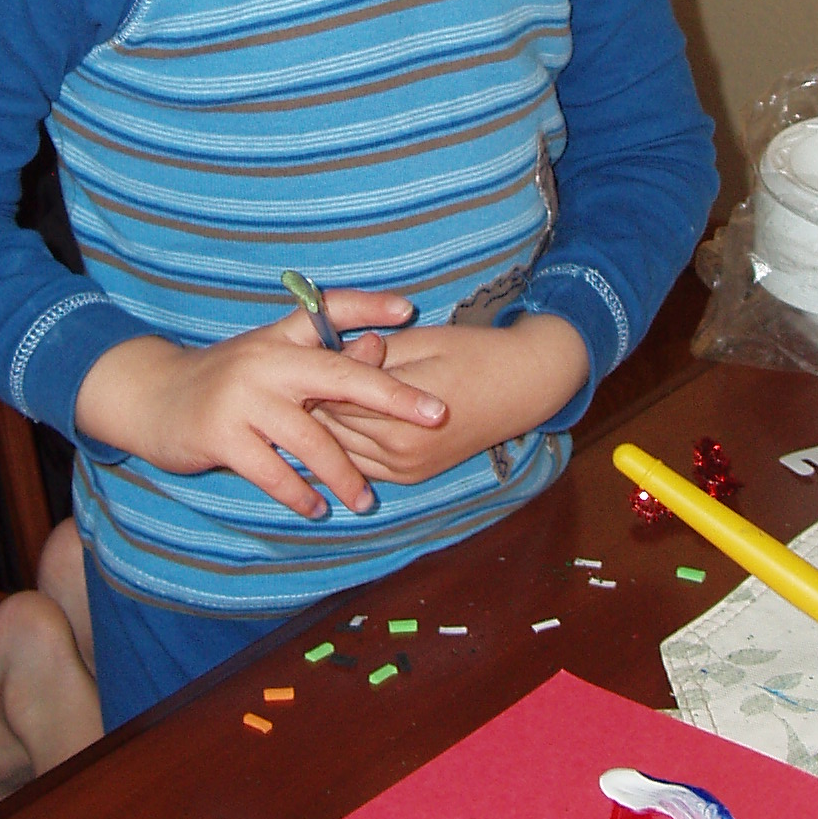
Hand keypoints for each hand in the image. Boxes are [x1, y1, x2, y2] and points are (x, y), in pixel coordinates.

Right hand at [73, 293, 442, 519]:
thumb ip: (314, 357)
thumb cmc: (223, 380)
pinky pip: (273, 471)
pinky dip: (299, 494)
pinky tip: (316, 508)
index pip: (327, 311)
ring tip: (366, 499)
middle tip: (435, 415)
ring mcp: (243, 398)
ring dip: (344, 474)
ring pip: (312, 439)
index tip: (407, 310)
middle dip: (392, 396)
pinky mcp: (222, 435)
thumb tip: (376, 350)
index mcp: (279, 337)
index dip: (368, 307)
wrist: (151, 396)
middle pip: (339, 375)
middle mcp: (266, 360)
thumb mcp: (265, 357)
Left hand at [317, 315, 588, 484]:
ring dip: (322, 428)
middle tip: (293, 378)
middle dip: (312, 402)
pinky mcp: (411, 476)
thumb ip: (372, 356)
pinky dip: (341, 447)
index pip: (334, 398)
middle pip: (332, 427)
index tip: (300, 357)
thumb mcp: (420, 342)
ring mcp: (406, 468)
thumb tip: (332, 356)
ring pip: (341, 450)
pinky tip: (328, 426)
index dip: (314, 376)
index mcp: (400, 414)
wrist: (524, 387)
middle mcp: (400, 450)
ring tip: (302, 400)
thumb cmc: (474, 353)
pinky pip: (360, 465)